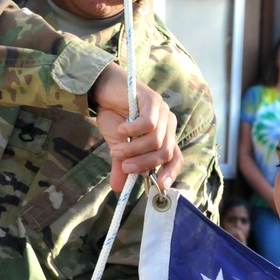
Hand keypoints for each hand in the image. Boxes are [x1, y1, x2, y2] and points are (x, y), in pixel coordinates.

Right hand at [92, 63, 183, 192]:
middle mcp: (168, 126)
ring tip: (116, 149)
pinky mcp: (153, 100)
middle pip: (165, 152)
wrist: (103, 92)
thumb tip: (117, 188)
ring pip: (155, 140)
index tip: (160, 186)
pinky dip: (133, 131)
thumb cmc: (114, 118)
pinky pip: (148, 124)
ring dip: (133, 149)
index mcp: (164, 138)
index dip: (171, 173)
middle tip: (125, 166)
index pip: (176, 158)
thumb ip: (121, 166)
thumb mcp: (118, 148)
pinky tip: (121, 130)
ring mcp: (163, 112)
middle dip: (143, 164)